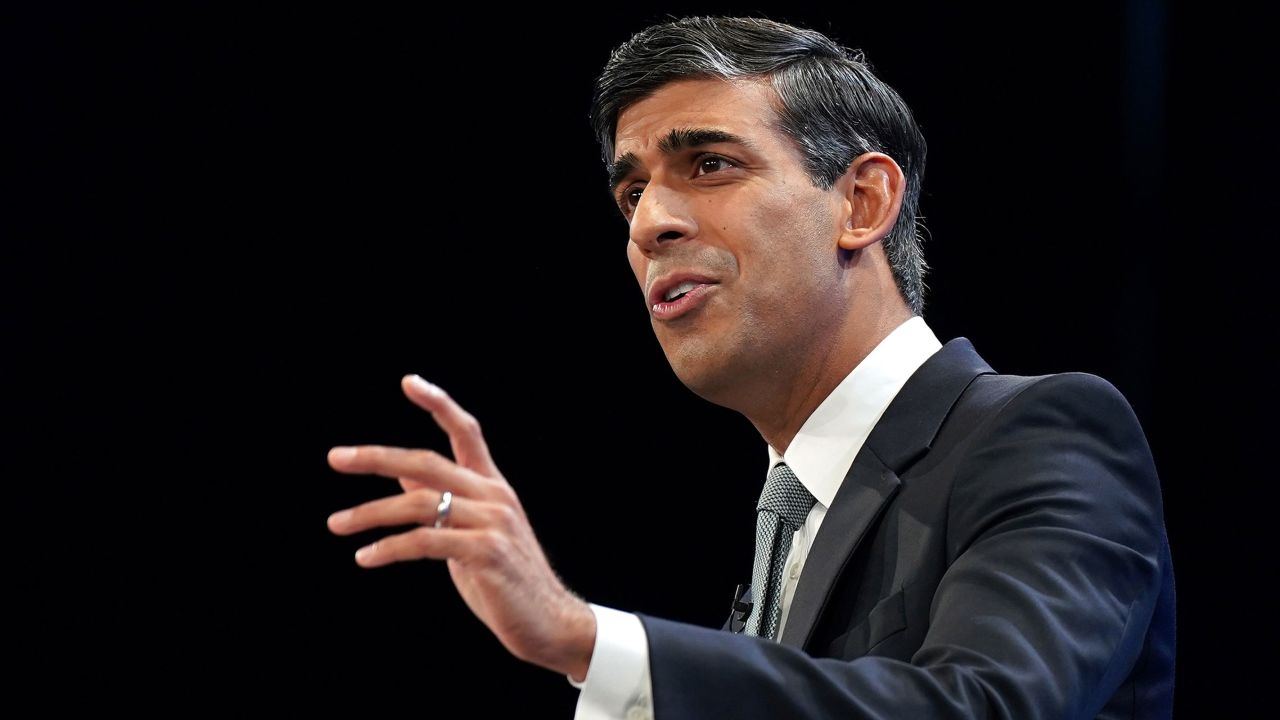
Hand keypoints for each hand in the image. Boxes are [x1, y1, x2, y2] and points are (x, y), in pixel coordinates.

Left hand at [326, 374, 595, 680]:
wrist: (548, 622)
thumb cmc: (505, 581)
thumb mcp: (471, 535)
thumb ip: (443, 505)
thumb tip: (403, 481)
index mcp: (493, 486)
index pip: (466, 431)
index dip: (438, 404)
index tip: (409, 382)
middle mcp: (494, 495)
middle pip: (427, 463)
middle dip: (377, 457)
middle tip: (336, 458)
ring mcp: (492, 522)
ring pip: (419, 505)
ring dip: (370, 514)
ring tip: (336, 524)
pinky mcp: (486, 552)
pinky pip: (425, 542)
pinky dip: (389, 548)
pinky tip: (366, 557)